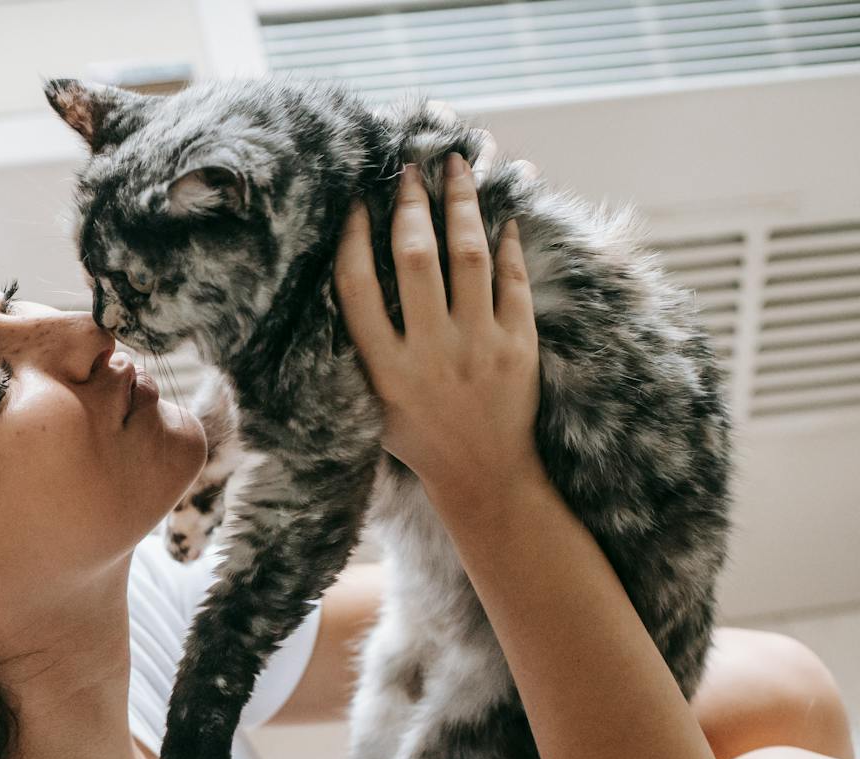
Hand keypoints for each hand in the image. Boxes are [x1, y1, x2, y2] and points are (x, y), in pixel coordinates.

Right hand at [333, 149, 542, 511]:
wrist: (485, 476)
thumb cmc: (420, 438)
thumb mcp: (373, 404)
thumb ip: (364, 350)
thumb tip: (355, 279)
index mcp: (384, 369)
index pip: (357, 288)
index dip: (354, 238)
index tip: (356, 202)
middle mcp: (429, 353)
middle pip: (414, 260)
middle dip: (411, 205)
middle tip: (410, 169)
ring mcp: (478, 347)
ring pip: (468, 257)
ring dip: (462, 205)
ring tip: (459, 168)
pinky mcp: (519, 346)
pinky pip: (513, 281)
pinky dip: (507, 244)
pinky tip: (503, 217)